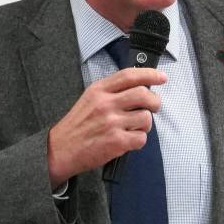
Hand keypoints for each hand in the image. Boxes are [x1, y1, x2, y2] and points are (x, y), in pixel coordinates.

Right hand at [46, 67, 166, 185]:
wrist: (60, 149)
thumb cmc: (77, 126)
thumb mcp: (89, 99)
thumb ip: (111, 92)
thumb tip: (139, 88)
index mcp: (99, 90)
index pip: (130, 75)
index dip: (150, 74)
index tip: (162, 77)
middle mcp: (106, 104)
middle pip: (144, 94)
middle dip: (154, 102)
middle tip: (152, 107)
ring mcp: (111, 123)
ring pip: (146, 117)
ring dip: (145, 124)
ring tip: (134, 128)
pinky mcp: (116, 141)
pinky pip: (142, 138)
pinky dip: (139, 140)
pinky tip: (128, 141)